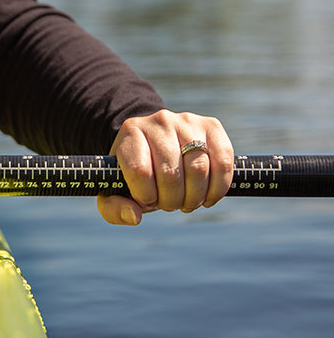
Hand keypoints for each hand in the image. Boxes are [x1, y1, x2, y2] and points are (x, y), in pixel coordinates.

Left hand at [97, 109, 233, 224]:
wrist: (154, 142)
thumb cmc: (134, 172)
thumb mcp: (114, 190)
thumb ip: (114, 208)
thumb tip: (135, 216)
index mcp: (130, 133)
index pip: (139, 170)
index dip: (145, 195)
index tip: (147, 200)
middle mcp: (158, 121)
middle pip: (171, 173)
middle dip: (171, 201)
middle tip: (170, 205)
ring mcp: (187, 121)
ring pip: (198, 169)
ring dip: (195, 197)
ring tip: (187, 202)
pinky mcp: (211, 126)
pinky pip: (223, 162)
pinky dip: (218, 188)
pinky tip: (207, 197)